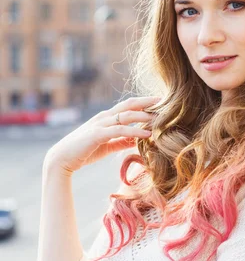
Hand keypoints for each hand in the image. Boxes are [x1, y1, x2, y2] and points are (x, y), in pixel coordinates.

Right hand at [44, 96, 159, 175]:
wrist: (62, 159)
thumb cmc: (84, 152)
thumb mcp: (107, 145)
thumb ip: (122, 141)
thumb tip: (138, 141)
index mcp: (106, 118)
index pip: (128, 105)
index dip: (143, 102)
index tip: (160, 102)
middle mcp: (104, 117)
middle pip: (129, 104)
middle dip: (147, 102)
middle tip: (165, 101)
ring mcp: (100, 124)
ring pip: (126, 115)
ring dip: (144, 116)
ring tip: (160, 119)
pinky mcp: (97, 134)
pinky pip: (120, 130)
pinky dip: (135, 131)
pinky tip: (147, 134)